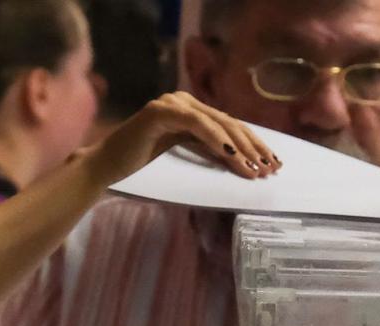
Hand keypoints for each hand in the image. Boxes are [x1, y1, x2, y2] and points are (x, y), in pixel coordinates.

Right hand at [81, 91, 280, 186]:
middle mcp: (184, 102)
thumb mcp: (185, 160)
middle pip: (229, 123)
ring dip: (240, 147)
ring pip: (217, 123)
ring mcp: (172, 103)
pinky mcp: (160, 111)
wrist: (105, 169)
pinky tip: (231, 155)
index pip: (230, 126)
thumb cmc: (143, 169)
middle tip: (271, 167)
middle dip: (253, 146)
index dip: (254, 144)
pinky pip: (196, 124)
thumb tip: (246, 165)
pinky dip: (216, 139)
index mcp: (191, 111)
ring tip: (255, 167)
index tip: (273, 164)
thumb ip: (209, 154)